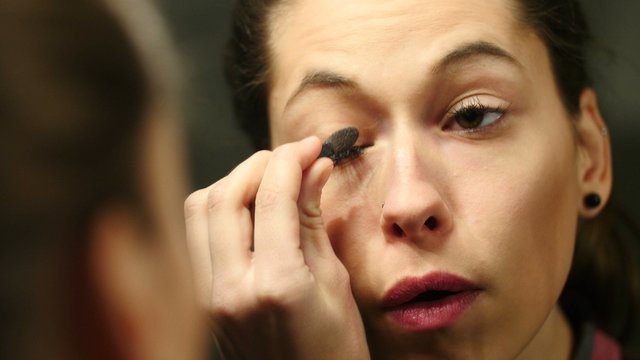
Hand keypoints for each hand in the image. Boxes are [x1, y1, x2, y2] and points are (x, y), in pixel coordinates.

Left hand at [185, 137, 369, 359]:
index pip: (273, 196)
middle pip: (223, 194)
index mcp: (276, 284)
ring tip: (271, 182)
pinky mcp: (202, 300)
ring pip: (199, 210)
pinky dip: (220, 210)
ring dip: (233, 182)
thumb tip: (315, 167)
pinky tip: (252, 211)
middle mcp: (230, 289)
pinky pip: (198, 236)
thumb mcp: (335, 283)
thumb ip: (314, 220)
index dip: (292, 158)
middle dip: (259, 163)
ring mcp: (208, 297)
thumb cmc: (334, 352)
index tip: (312, 146)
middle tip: (292, 157)